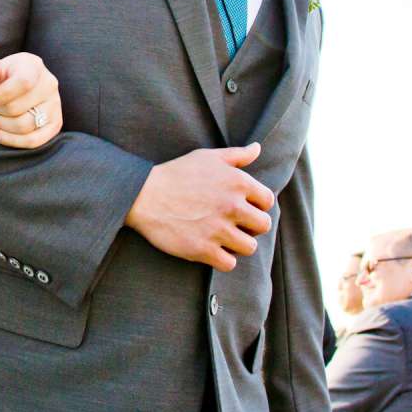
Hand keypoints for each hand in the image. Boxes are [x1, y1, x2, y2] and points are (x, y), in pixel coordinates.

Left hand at [0, 53, 62, 149]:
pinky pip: (35, 140)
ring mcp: (55, 104)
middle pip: (19, 108)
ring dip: (1, 127)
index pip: (23, 83)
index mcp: (34, 65)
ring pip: (25, 126)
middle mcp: (49, 83)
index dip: (0, 96)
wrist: (11, 92)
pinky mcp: (55, 123)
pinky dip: (12, 141)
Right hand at [126, 143, 273, 271]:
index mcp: (238, 183)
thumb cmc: (177, 173)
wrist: (144, 195)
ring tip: (225, 239)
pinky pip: (229, 264)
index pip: (267, 201)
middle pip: (263, 226)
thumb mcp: (208, 157)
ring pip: (249, 247)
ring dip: (239, 245)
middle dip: (252, 227)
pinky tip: (213, 250)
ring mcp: (219, 229)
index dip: (258, 206)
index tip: (245, 208)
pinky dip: (223, 260)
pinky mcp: (203, 249)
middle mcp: (233, 206)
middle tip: (237, 225)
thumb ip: (237, 155)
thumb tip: (257, 148)